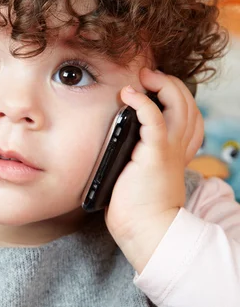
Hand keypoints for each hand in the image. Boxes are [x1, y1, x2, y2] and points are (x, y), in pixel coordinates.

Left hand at [105, 67, 203, 272]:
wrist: (145, 230)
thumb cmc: (138, 206)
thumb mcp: (143, 173)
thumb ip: (138, 153)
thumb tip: (117, 139)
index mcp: (177, 151)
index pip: (189, 115)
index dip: (177, 96)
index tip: (156, 89)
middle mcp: (179, 147)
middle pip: (187, 103)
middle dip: (170, 83)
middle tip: (148, 76)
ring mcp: (169, 149)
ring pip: (178, 104)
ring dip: (161, 84)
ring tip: (142, 78)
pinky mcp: (155, 153)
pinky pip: (154, 118)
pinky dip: (142, 102)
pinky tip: (129, 94)